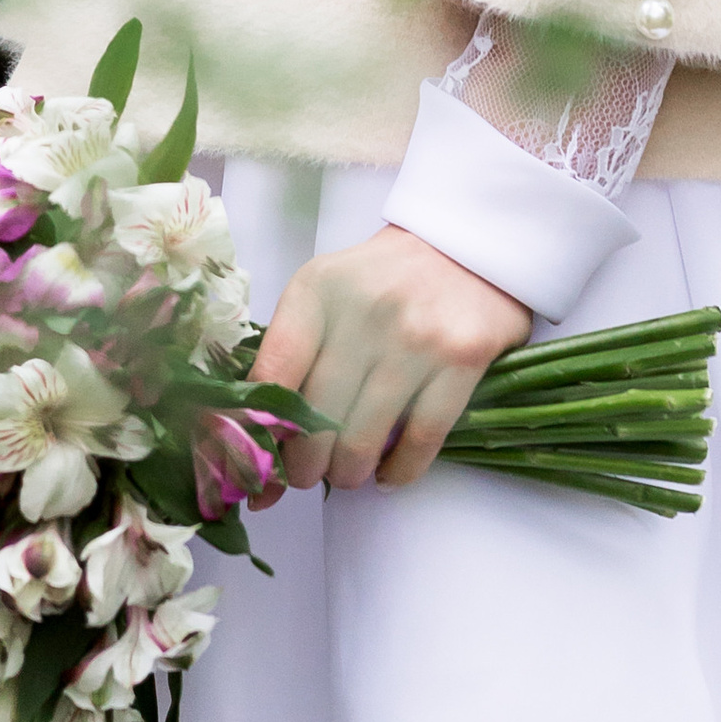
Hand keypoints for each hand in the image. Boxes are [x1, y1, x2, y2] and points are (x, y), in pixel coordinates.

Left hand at [246, 224, 529, 498]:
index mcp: (318, 288)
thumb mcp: (325, 293)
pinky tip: (388, 473)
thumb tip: (257, 440)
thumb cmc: (380, 280)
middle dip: (305, 466)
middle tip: (307, 474)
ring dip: (348, 473)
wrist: (463, 247)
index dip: (260, 433)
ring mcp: (416, 336)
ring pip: (363, 440)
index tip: (261, 464)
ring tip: (347, 472)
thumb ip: (291, 352)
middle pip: (316, 419)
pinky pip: (419, 442)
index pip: (273, 374)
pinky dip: (399, 471)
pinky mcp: (462, 359)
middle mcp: (364, 310)